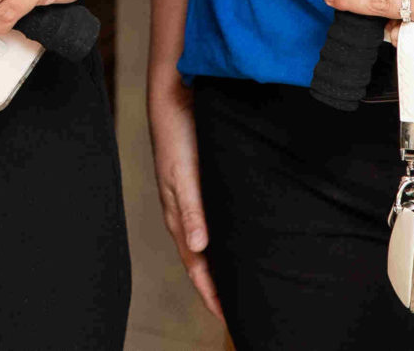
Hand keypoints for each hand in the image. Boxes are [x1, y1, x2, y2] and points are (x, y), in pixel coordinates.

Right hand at [147, 69, 223, 318]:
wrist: (175, 98)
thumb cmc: (177, 136)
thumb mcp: (183, 174)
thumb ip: (191, 209)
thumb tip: (198, 247)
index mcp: (179, 215)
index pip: (196, 264)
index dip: (209, 291)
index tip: (226, 315)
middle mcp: (186, 212)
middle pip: (200, 260)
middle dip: (214, 286)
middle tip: (235, 309)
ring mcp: (192, 199)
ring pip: (207, 243)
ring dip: (219, 265)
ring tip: (238, 283)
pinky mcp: (202, 185)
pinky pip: (213, 223)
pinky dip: (223, 240)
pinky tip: (237, 241)